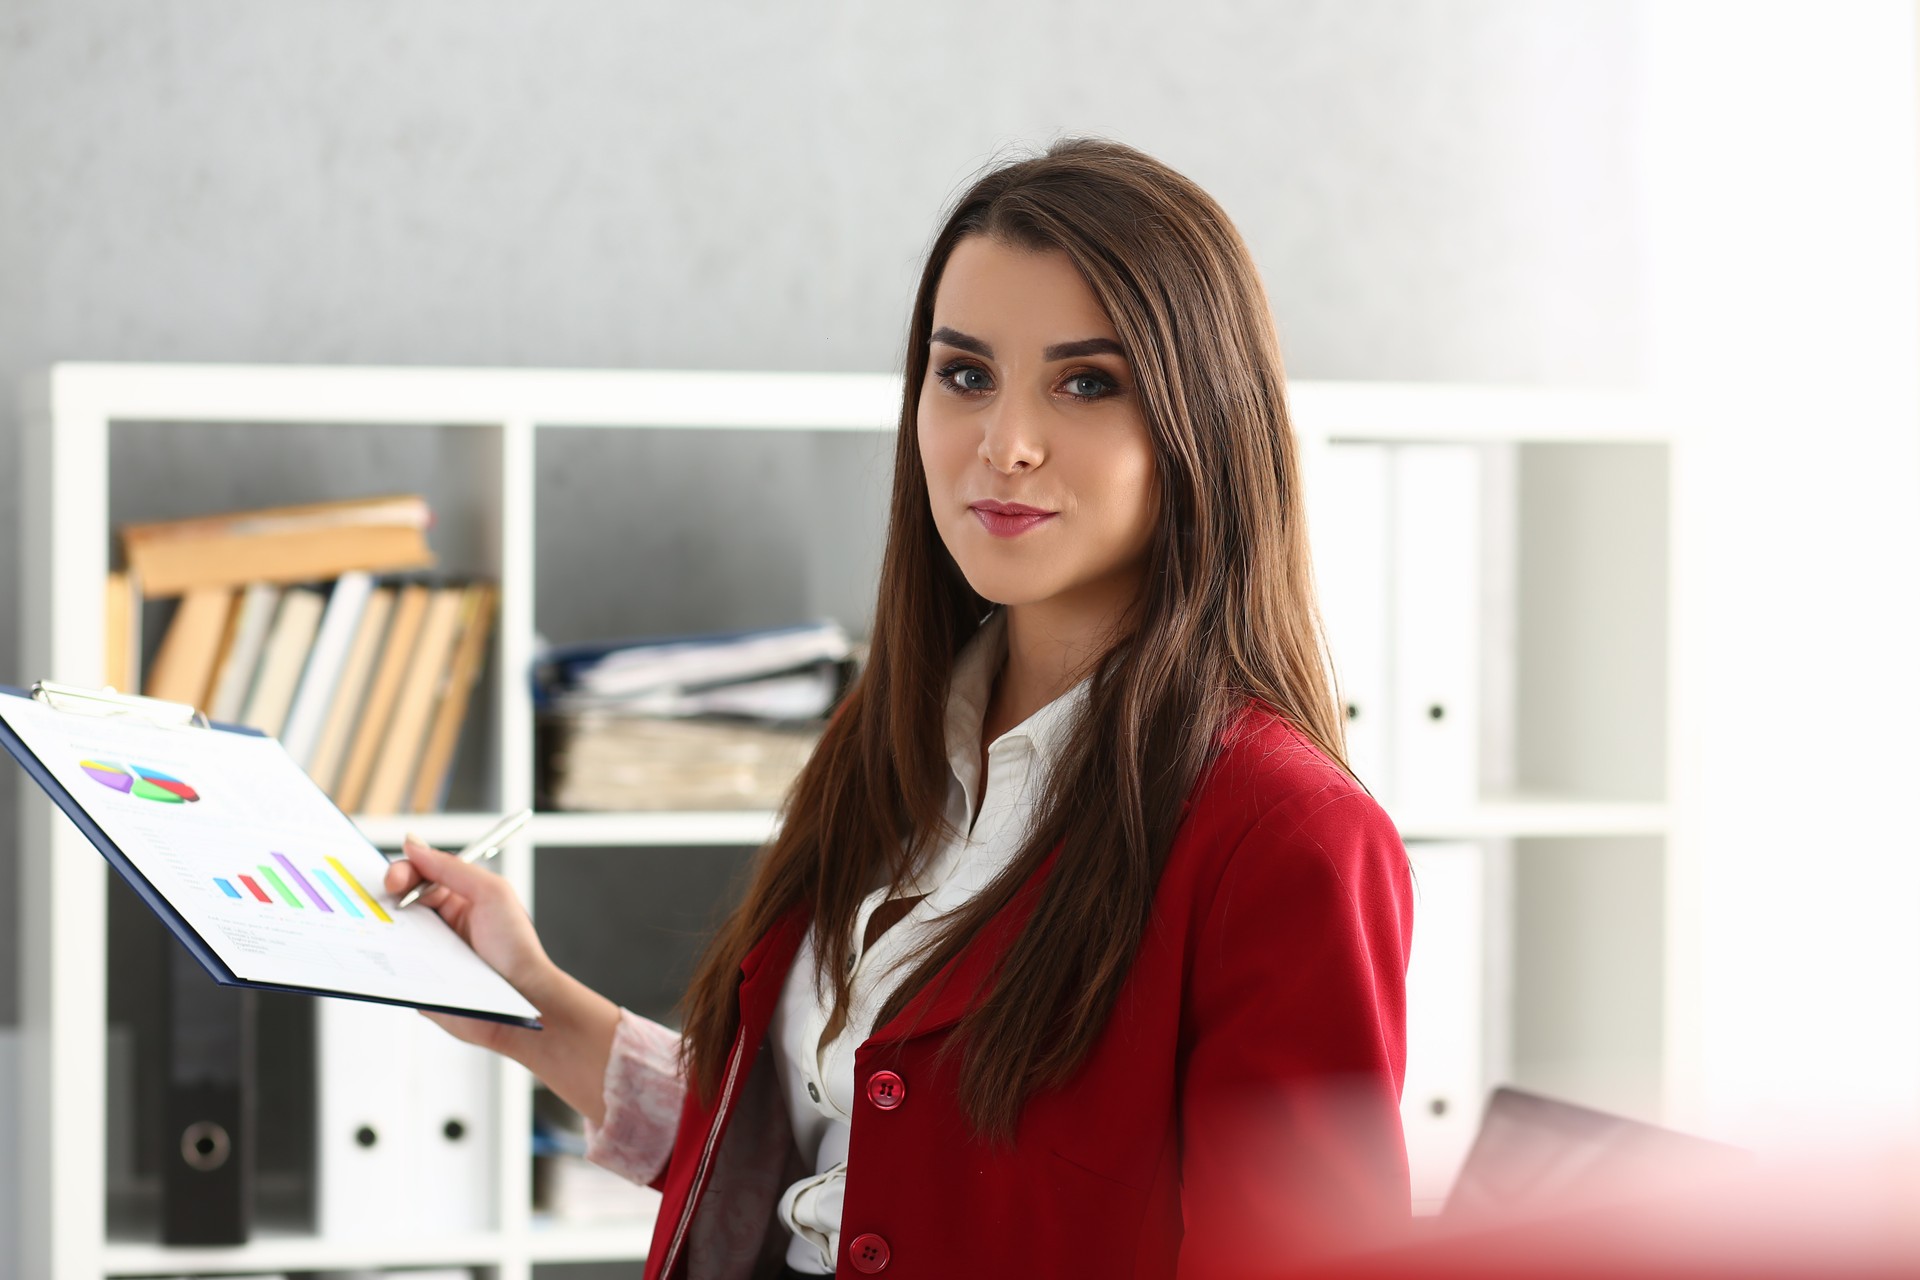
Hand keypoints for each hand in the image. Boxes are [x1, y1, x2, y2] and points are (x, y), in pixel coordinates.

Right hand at [385, 834, 554, 1053]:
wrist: (520, 999)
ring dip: (382, 924)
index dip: (404, 872)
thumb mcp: (490, 893)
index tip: (394, 879)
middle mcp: (440, 923)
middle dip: (387, 894)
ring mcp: (425, 952)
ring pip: (390, 931)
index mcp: (458, 899)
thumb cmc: (514, 947)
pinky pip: (391, 965)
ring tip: (380, 921)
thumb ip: (451, 867)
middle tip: (386, 896)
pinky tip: (381, 950)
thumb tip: (413, 844)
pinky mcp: (416, 980)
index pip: (420, 875)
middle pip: (399, 900)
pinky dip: (382, 956)